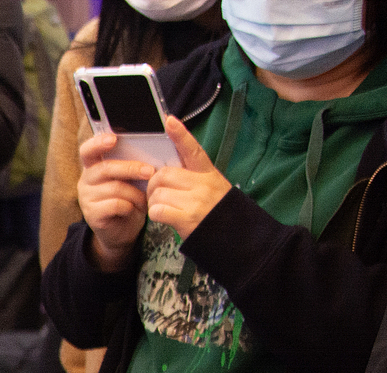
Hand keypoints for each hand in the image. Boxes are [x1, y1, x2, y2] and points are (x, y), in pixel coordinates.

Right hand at [75, 129, 153, 271]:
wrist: (122, 230)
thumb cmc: (129, 197)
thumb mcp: (130, 178)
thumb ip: (133, 161)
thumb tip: (153, 143)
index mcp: (93, 166)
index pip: (88, 150)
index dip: (98, 143)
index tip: (113, 139)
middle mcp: (86, 180)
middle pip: (105, 168)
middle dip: (131, 168)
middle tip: (149, 171)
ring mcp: (86, 198)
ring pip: (115, 188)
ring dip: (135, 193)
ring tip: (145, 198)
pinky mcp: (91, 214)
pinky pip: (116, 205)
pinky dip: (130, 206)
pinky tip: (134, 209)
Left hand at [144, 116, 229, 240]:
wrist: (234, 235)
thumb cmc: (215, 211)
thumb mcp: (210, 187)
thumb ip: (191, 177)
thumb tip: (163, 173)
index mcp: (208, 173)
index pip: (193, 150)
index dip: (180, 135)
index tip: (169, 120)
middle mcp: (203, 184)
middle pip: (163, 175)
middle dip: (154, 185)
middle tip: (158, 195)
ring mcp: (196, 200)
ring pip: (158, 193)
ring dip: (154, 202)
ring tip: (166, 208)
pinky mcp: (187, 218)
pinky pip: (157, 210)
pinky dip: (156, 214)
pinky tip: (166, 218)